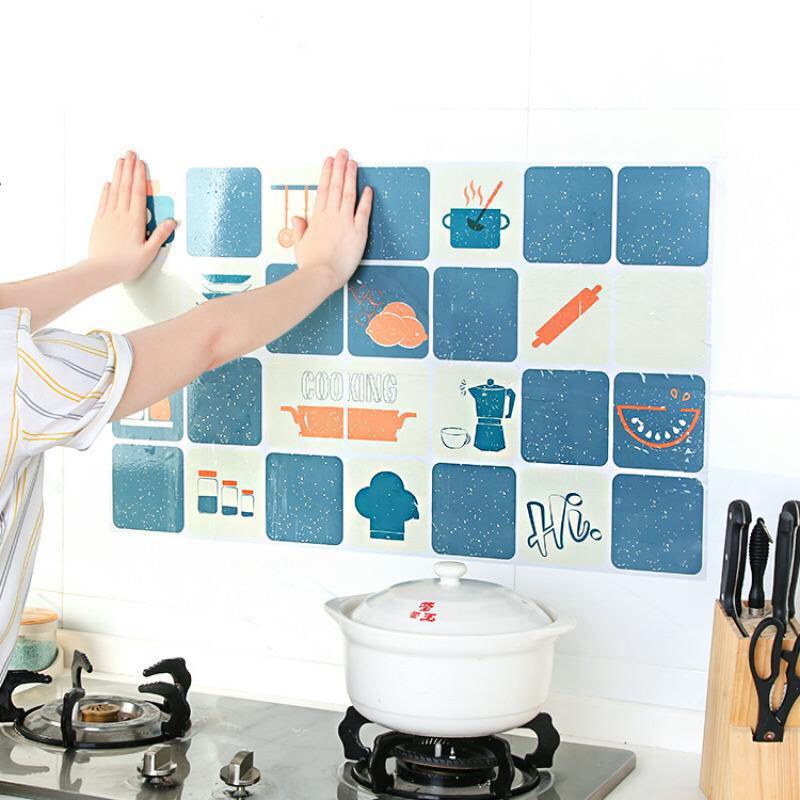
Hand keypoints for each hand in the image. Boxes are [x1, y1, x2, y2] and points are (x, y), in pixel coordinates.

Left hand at [88, 151, 176, 282]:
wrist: (101, 270)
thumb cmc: (125, 264)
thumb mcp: (149, 253)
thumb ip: (160, 235)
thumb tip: (172, 222)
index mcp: (135, 221)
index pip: (138, 193)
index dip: (140, 176)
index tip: (141, 163)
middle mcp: (121, 215)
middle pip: (126, 187)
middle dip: (129, 168)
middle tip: (131, 153)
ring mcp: (109, 217)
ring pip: (114, 190)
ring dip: (118, 174)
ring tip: (120, 161)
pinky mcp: (100, 222)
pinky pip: (104, 201)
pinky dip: (106, 190)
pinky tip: (109, 183)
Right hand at [292, 149, 371, 288]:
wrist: (321, 274)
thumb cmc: (311, 264)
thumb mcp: (299, 244)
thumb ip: (299, 229)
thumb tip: (297, 218)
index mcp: (318, 218)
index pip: (323, 189)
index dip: (327, 173)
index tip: (329, 161)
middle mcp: (331, 216)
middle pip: (336, 186)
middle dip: (340, 167)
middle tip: (343, 153)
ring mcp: (345, 222)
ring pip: (348, 193)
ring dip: (351, 176)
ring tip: (353, 162)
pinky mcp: (358, 232)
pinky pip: (363, 211)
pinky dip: (366, 199)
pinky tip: (368, 189)